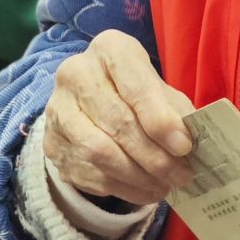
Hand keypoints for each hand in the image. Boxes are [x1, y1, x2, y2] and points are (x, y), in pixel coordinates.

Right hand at [44, 31, 196, 204]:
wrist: (90, 102)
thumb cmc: (135, 92)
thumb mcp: (160, 89)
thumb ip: (174, 111)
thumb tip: (188, 144)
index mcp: (109, 49)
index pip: (134, 86)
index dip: (160, 119)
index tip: (184, 146)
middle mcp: (76, 74)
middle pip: (118, 122)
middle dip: (155, 156)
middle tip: (181, 175)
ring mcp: (58, 111)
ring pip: (99, 152)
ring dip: (138, 176)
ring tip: (164, 186)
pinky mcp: (52, 144)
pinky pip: (89, 173)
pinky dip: (123, 188)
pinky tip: (144, 191)